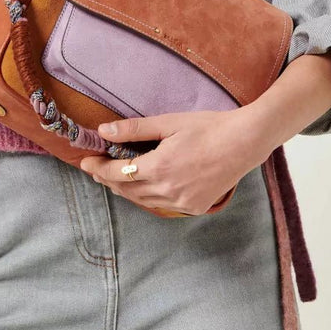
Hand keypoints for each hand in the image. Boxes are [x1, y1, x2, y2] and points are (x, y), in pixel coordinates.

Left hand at [78, 109, 258, 215]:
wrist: (244, 142)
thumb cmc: (208, 127)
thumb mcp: (169, 122)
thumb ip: (134, 129)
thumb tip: (103, 131)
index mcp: (159, 168)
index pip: (117, 174)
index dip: (98, 169)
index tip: (85, 162)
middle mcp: (168, 191)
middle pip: (127, 190)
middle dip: (108, 180)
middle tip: (95, 169)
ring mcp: (183, 203)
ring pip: (144, 201)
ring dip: (126, 190)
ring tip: (114, 178)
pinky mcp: (195, 207)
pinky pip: (163, 205)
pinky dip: (149, 197)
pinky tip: (145, 187)